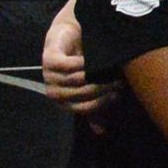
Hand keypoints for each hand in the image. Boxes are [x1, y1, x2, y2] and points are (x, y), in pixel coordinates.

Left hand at [42, 14, 121, 128]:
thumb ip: (93, 107)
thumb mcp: (87, 87)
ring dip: (95, 76)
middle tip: (118, 83)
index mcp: (61, 101)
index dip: (101, 103)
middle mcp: (53, 91)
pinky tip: (94, 59)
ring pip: (75, 80)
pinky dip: (82, 63)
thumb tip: (101, 132)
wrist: (67, 35)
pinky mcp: (49, 58)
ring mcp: (49, 75)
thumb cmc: (79, 62)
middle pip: (80, 94)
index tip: (117, 96)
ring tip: (111, 71)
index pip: (83, 108)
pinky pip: (67, 65)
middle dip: (102, 89)